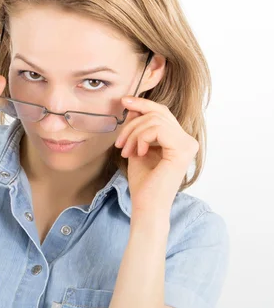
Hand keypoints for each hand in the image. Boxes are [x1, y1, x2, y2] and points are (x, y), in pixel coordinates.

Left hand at [114, 96, 198, 216]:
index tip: (124, 101)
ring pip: (155, 120)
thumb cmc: (143, 183)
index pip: (162, 113)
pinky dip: (141, 139)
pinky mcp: (182, 149)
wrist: (147, 206)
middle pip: (157, 113)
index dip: (143, 104)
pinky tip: (139, 153)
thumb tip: (133, 107)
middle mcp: (188, 141)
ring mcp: (188, 144)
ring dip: (133, 134)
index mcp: (179, 140)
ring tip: (126, 151)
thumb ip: (139, 128)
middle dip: (132, 125)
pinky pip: (157, 129)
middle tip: (120, 143)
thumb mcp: (138, 148)